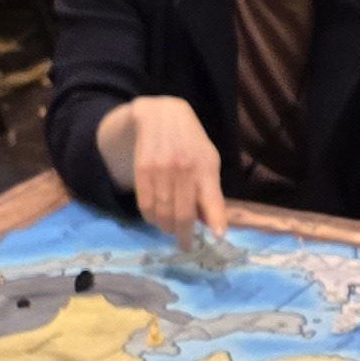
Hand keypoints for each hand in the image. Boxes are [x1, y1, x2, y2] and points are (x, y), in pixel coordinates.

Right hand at [102, 96, 226, 238]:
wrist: (161, 116)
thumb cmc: (191, 143)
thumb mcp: (208, 160)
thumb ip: (210, 189)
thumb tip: (207, 223)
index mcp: (205, 167)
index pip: (213, 199)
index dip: (216, 220)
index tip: (217, 237)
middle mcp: (184, 169)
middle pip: (184, 214)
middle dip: (185, 236)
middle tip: (186, 244)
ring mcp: (161, 170)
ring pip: (163, 214)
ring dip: (167, 228)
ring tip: (171, 230)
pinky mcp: (142, 170)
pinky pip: (146, 205)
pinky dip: (151, 218)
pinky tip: (156, 218)